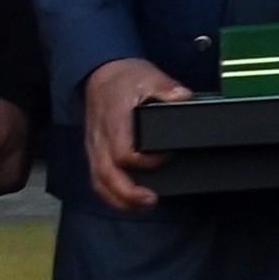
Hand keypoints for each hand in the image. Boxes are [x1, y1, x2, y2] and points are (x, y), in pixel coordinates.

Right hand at [80, 60, 191, 214]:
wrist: (100, 74)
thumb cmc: (124, 78)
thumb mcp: (148, 76)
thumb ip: (167, 88)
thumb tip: (184, 97)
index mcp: (113, 121)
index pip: (123, 153)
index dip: (146, 161)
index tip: (167, 156)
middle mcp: (99, 139)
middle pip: (106, 175)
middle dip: (127, 194)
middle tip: (151, 200)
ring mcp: (94, 147)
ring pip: (99, 181)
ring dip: (118, 199)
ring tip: (142, 205)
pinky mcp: (94, 152)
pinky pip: (97, 178)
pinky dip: (110, 194)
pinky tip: (127, 201)